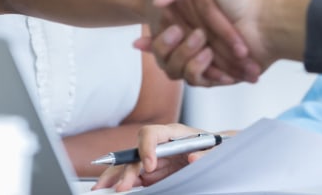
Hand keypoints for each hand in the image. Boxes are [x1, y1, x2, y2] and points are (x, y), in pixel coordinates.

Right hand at [93, 123, 210, 191]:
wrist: (218, 152)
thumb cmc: (216, 146)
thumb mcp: (216, 148)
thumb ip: (207, 152)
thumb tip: (193, 156)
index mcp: (173, 134)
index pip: (151, 134)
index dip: (146, 148)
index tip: (149, 165)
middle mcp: (160, 145)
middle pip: (135, 152)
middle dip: (126, 170)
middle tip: (122, 187)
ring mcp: (155, 158)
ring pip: (131, 165)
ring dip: (118, 176)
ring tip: (103, 188)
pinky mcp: (155, 171)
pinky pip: (137, 176)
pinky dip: (124, 182)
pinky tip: (112, 188)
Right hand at [144, 0, 273, 83]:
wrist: (266, 23)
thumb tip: (156, 0)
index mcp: (184, 14)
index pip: (158, 29)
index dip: (159, 33)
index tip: (166, 32)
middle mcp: (188, 35)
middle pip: (162, 51)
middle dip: (174, 45)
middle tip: (194, 34)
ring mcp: (199, 55)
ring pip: (174, 68)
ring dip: (189, 58)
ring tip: (208, 50)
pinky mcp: (212, 72)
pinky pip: (195, 79)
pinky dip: (205, 71)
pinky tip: (213, 59)